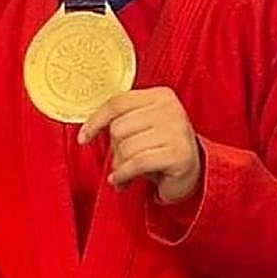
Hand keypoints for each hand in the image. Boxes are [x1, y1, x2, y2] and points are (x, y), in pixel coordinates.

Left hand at [77, 87, 201, 200]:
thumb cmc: (160, 150)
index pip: (117, 103)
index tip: (84, 138)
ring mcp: (177, 130)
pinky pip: (136, 163)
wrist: (192, 174)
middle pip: (119, 127)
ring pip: (126, 147)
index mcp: (160, 96)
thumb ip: (121, 120)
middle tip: (123, 161)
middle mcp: (171, 109)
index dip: (95, 121)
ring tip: (126, 173)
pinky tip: (123, 181)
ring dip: (120, 166)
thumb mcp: (141, 128)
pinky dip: (124, 175)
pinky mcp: (179, 154)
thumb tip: (88, 129)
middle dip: (115, 150)